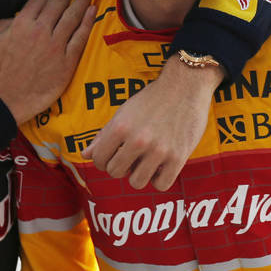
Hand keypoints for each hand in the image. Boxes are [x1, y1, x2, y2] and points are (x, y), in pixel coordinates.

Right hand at [0, 0, 95, 123]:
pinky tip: (93, 10)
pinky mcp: (67, 62)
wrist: (4, 102)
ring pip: (73, 16)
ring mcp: (56, 46)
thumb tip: (17, 17)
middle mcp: (41, 31)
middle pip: (59, 3)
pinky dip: (88, 21)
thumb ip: (4, 24)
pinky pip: (81, 37)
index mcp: (21, 24)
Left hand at [81, 56, 224, 189]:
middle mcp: (138, 140)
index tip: (113, 156)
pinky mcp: (178, 157)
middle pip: (115, 172)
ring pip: (137, 182)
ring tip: (146, 162)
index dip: (103, 161)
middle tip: (130, 158)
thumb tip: (85, 155)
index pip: (98, 160)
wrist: (185, 85)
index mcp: (120, 127)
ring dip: (139, 175)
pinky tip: (161, 166)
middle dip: (120, 167)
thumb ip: (104, 135)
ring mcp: (159, 150)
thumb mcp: (124, 113)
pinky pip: (161, 185)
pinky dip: (159, 179)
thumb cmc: (151, 99)